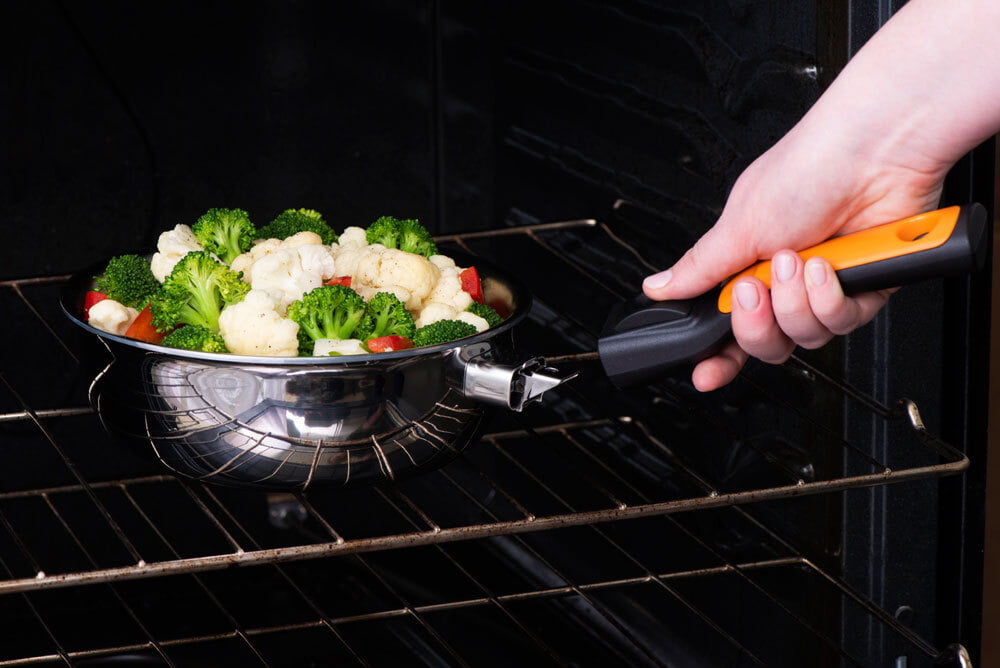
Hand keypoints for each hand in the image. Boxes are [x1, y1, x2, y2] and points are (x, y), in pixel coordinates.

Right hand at [642, 117, 946, 391]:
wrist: (872, 152)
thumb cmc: (809, 168)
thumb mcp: (739, 225)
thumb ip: (699, 269)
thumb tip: (658, 286)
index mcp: (749, 265)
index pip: (727, 327)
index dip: (717, 356)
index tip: (705, 372)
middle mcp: (787, 281)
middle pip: (765, 343)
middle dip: (756, 324)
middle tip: (752, 291)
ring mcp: (826, 287)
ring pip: (804, 336)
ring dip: (796, 301)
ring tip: (797, 261)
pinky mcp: (867, 290)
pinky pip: (841, 322)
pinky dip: (830, 296)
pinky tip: (828, 267)